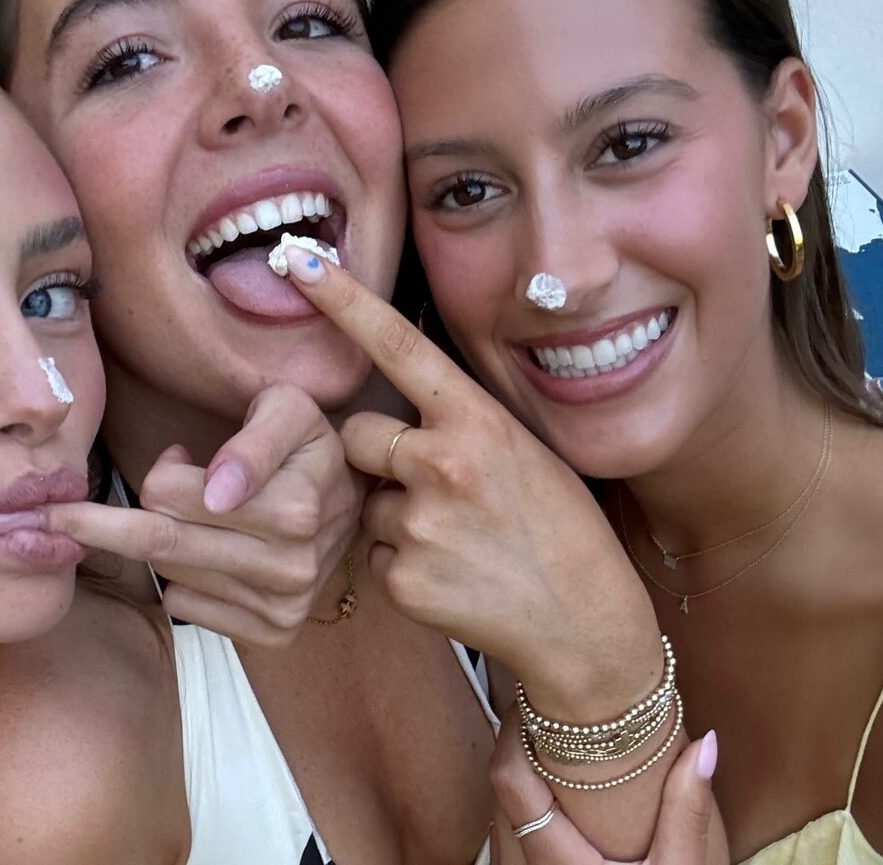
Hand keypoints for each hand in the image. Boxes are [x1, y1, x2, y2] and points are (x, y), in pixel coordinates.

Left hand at [40, 384, 359, 646]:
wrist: (353, 501)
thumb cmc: (307, 447)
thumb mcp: (288, 412)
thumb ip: (253, 443)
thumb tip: (217, 490)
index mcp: (294, 509)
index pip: (167, 495)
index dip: (163, 471)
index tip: (176, 458)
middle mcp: (291, 567)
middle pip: (160, 541)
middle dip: (123, 518)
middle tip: (97, 507)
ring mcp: (284, 606)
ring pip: (167, 576)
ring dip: (167, 543)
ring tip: (204, 519)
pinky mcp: (273, 632)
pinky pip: (182, 608)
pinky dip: (181, 579)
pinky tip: (213, 554)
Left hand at [280, 246, 657, 695]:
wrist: (583, 623)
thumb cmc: (558, 527)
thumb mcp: (524, 451)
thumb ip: (459, 422)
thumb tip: (398, 402)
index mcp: (478, 420)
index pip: (398, 346)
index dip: (343, 299)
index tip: (299, 260)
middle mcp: (443, 463)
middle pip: (356, 434)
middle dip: (376, 456)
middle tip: (438, 487)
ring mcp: (420, 523)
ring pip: (364, 502)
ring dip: (395, 517)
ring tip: (457, 540)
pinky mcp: (401, 578)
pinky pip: (372, 554)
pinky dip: (402, 564)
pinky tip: (452, 576)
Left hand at [493, 720, 721, 864]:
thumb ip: (687, 810)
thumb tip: (706, 744)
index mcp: (558, 860)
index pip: (509, 780)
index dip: (514, 730)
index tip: (535, 696)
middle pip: (499, 788)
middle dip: (519, 745)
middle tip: (549, 706)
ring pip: (498, 811)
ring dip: (519, 775)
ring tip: (552, 740)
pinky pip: (505, 836)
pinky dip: (521, 808)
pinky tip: (552, 793)